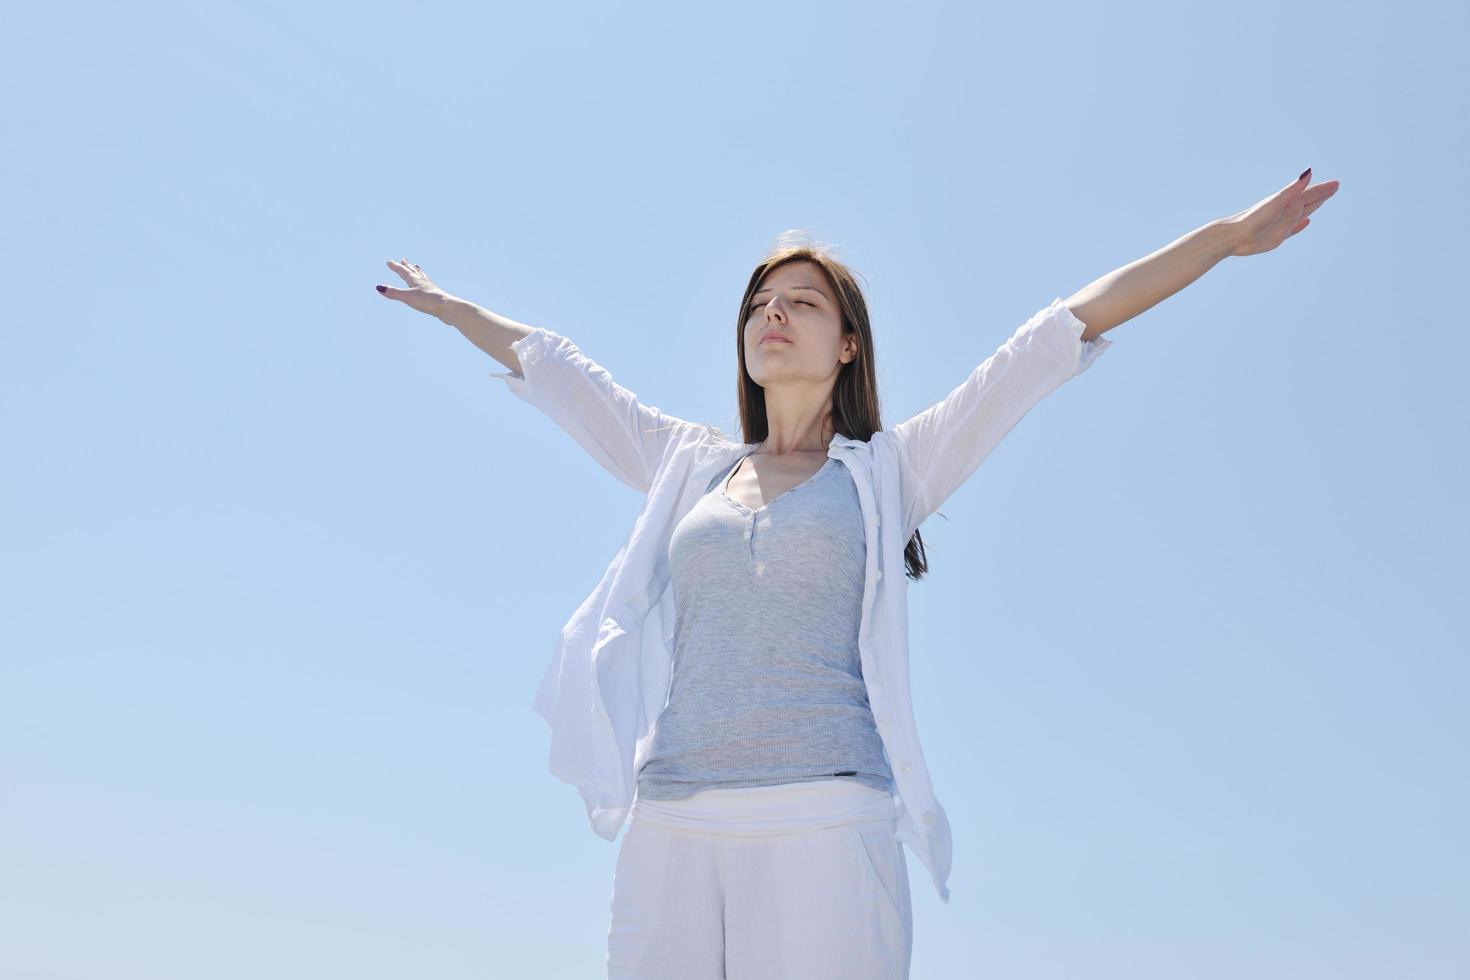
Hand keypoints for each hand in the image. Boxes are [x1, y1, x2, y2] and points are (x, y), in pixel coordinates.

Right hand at [375, 258, 454, 315]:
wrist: (448, 308)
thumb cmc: (428, 302)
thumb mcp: (408, 297)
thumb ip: (394, 293)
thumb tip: (378, 288)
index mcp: (416, 281)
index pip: (403, 271)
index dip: (395, 267)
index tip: (389, 262)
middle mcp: (423, 282)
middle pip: (414, 272)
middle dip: (407, 266)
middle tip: (403, 260)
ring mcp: (431, 288)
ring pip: (423, 277)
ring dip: (417, 272)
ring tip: (417, 267)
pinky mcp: (436, 296)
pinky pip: (429, 286)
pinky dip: (426, 282)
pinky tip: (428, 286)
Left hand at [1220, 169, 1340, 256]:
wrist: (1234, 237)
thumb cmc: (1253, 219)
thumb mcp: (1276, 202)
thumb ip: (1293, 189)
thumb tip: (1309, 172)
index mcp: (1287, 202)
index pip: (1310, 193)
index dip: (1323, 189)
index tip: (1336, 183)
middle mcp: (1286, 211)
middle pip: (1308, 201)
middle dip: (1322, 194)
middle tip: (1335, 187)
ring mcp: (1282, 224)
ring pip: (1303, 213)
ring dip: (1314, 206)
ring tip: (1323, 199)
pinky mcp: (1278, 236)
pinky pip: (1294, 229)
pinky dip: (1301, 225)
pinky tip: (1306, 221)